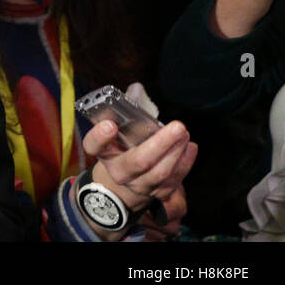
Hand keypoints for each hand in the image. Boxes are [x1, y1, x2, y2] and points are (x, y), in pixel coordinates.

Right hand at [83, 119, 196, 239]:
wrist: (129, 179)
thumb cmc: (124, 148)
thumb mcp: (118, 133)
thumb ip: (124, 116)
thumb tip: (137, 91)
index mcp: (105, 153)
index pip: (94, 146)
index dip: (100, 137)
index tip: (110, 125)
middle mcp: (119, 172)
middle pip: (138, 161)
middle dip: (160, 144)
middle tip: (178, 127)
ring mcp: (139, 185)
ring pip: (160, 172)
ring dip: (177, 152)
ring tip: (185, 134)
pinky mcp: (159, 193)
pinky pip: (174, 180)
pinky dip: (185, 163)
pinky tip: (190, 147)